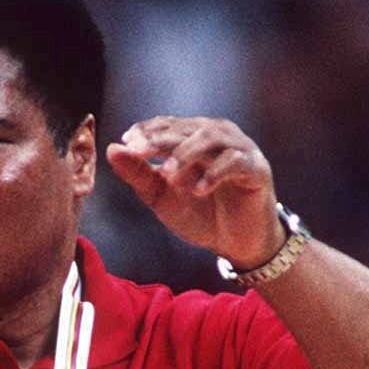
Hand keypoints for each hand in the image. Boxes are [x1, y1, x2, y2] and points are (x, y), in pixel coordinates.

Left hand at [106, 116, 283, 268]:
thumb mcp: (162, 197)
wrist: (235, 243)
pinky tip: (198, 190)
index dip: (148, 130)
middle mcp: (216, 136)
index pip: (168, 125)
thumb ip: (139, 174)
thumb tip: (112, 150)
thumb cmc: (200, 215)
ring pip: (211, 138)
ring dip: (187, 152)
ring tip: (168, 172)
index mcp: (193, 138)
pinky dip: (214, 174)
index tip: (127, 141)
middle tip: (139, 150)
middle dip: (161, 139)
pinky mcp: (256, 168)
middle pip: (187, 129)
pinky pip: (234, 162)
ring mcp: (238, 149)